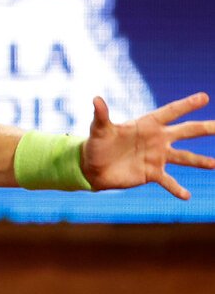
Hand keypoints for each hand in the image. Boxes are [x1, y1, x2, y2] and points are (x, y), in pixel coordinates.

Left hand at [81, 92, 214, 198]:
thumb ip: (101, 115)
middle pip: (185, 131)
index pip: (170, 112)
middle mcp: (157, 139)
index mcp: (146, 124)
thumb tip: (96, 99)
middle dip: (204, 128)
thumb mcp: (99, 129)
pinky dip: (177, 189)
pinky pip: (168, 182)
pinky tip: (186, 196)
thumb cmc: (96, 144)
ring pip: (184, 157)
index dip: (186, 105)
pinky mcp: (152, 174)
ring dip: (200, 161)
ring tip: (214, 164)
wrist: (92, 167)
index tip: (204, 97)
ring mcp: (157, 157)